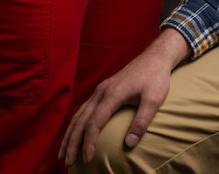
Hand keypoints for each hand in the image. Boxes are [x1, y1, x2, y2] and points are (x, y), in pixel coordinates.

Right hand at [58, 28, 189, 166]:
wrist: (154, 57)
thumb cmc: (155, 78)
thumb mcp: (154, 100)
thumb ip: (141, 122)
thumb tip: (130, 144)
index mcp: (112, 94)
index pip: (94, 123)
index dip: (88, 142)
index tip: (87, 159)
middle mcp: (102, 91)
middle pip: (81, 120)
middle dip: (72, 142)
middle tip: (67, 162)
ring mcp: (101, 89)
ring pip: (79, 114)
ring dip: (70, 134)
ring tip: (63, 153)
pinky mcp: (103, 89)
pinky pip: (84, 108)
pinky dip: (76, 123)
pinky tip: (74, 133)